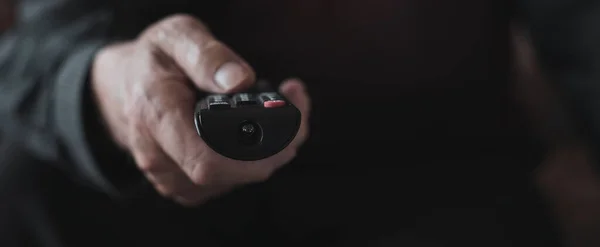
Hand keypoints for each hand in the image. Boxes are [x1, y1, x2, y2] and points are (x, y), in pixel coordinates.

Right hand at [91, 14, 310, 205]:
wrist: (128, 87)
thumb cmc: (155, 60)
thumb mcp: (176, 37)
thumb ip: (206, 56)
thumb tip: (239, 82)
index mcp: (156, 119)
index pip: (208, 160)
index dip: (258, 149)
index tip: (287, 112)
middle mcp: (161, 159)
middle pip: (234, 173)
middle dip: (278, 143)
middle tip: (294, 100)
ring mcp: (174, 179)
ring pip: (240, 179)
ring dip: (273, 148)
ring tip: (282, 105)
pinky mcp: (190, 187)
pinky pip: (234, 180)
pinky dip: (258, 157)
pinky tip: (263, 127)